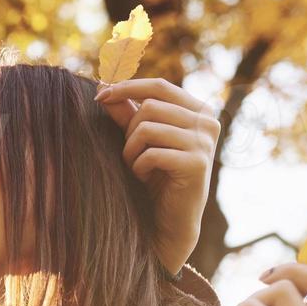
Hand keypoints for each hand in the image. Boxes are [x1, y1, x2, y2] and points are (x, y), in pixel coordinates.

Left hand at [96, 78, 219, 275]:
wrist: (170, 220)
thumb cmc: (155, 177)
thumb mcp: (139, 141)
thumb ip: (126, 114)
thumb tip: (103, 87)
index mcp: (198, 109)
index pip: (159, 86)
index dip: (126, 87)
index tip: (99, 95)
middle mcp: (207, 121)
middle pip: (150, 106)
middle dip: (128, 130)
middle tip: (129, 153)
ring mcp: (205, 142)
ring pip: (147, 128)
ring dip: (131, 150)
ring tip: (136, 166)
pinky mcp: (197, 164)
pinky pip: (152, 153)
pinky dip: (139, 166)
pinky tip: (144, 177)